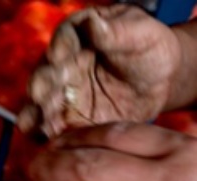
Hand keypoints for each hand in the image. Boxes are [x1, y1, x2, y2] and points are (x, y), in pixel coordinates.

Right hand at [18, 5, 180, 138]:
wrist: (161, 79)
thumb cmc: (149, 47)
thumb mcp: (139, 33)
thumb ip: (117, 32)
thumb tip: (95, 24)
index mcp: (74, 38)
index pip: (63, 42)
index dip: (59, 50)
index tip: (59, 57)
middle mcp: (60, 66)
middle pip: (44, 76)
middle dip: (41, 86)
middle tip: (41, 94)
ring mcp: (61, 95)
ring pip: (40, 106)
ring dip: (36, 115)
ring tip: (39, 124)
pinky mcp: (68, 120)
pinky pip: (52, 129)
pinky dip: (47, 136)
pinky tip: (48, 140)